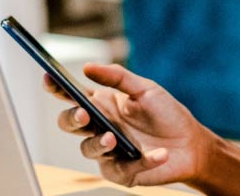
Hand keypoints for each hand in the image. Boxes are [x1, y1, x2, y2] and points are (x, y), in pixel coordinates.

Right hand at [47, 64, 214, 186]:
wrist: (191, 143)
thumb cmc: (166, 114)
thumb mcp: (146, 89)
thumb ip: (118, 76)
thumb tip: (87, 67)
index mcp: (101, 105)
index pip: (71, 96)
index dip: (56, 88)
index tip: (49, 78)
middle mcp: (99, 127)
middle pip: (70, 123)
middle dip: (72, 118)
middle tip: (84, 113)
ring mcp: (108, 151)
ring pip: (88, 148)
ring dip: (99, 143)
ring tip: (114, 138)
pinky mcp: (122, 172)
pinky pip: (122, 169)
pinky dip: (142, 161)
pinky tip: (158, 154)